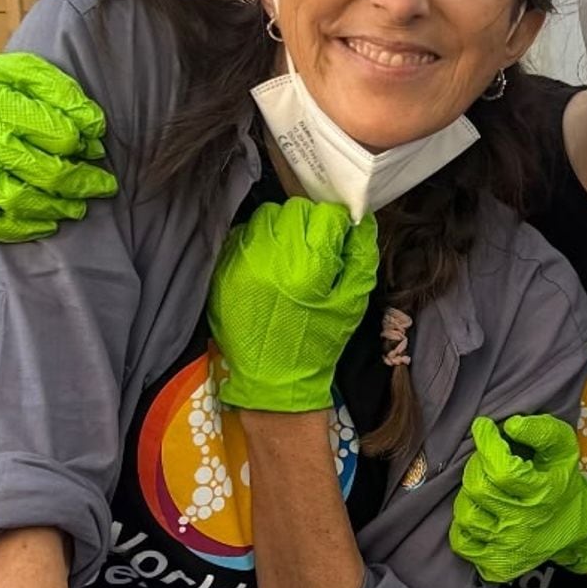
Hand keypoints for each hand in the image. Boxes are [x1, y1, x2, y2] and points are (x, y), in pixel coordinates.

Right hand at [0, 52, 117, 241]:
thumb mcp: (23, 72)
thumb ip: (62, 93)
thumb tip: (96, 126)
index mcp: (2, 109)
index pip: (61, 137)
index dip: (84, 145)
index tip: (95, 149)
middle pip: (48, 173)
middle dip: (86, 183)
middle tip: (105, 185)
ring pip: (21, 201)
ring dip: (58, 208)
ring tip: (79, 207)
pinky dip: (20, 229)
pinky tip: (46, 225)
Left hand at [208, 197, 377, 411]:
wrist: (273, 377)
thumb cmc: (318, 341)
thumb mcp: (353, 302)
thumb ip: (361, 257)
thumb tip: (362, 221)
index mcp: (309, 268)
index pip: (325, 215)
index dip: (337, 224)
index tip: (338, 238)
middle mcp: (272, 259)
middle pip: (294, 210)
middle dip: (309, 223)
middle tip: (315, 248)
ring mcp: (243, 262)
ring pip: (266, 216)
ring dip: (282, 228)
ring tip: (290, 255)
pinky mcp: (224, 269)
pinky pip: (244, 234)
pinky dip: (259, 241)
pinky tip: (268, 263)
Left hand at [449, 415, 586, 581]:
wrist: (578, 528)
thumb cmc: (563, 482)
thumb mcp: (564, 449)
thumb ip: (542, 430)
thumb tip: (511, 425)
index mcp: (543, 493)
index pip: (502, 470)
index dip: (487, 444)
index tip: (484, 428)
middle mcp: (525, 523)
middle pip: (478, 489)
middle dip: (477, 465)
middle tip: (487, 460)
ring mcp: (509, 547)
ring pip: (466, 515)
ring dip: (469, 495)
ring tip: (485, 487)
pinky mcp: (498, 564)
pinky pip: (463, 543)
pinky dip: (465, 526)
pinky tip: (482, 513)